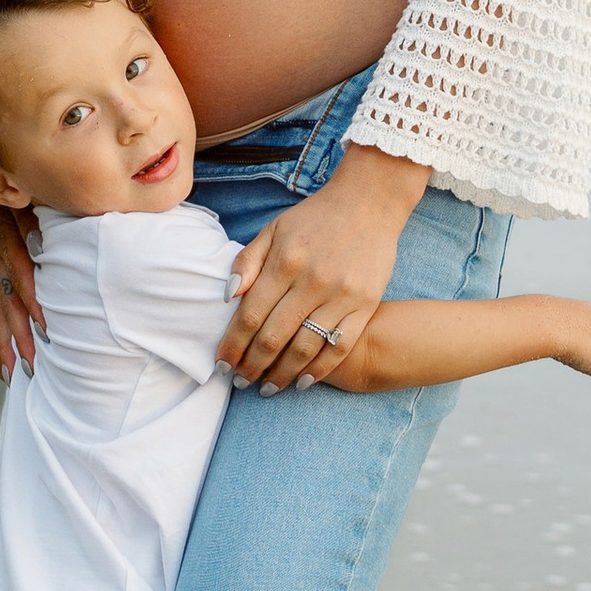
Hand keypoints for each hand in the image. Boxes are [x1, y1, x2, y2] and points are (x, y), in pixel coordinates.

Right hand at [0, 203, 45, 382]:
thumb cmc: (11, 199)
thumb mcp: (23, 203)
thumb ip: (35, 222)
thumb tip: (46, 242)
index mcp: (8, 246)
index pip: (21, 278)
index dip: (32, 301)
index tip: (46, 325)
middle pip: (10, 305)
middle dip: (22, 336)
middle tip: (36, 363)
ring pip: (1, 315)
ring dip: (10, 345)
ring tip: (20, 374)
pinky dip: (1, 340)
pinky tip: (7, 366)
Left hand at [218, 146, 428, 390]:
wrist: (369, 202)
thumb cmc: (315, 217)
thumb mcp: (274, 228)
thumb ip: (247, 261)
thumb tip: (227, 296)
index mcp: (285, 262)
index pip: (251, 315)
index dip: (233, 344)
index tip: (221, 364)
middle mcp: (312, 281)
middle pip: (275, 337)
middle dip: (252, 365)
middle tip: (239, 382)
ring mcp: (342, 295)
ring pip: (306, 348)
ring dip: (282, 374)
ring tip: (266, 387)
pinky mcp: (366, 304)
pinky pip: (340, 347)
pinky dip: (319, 370)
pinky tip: (302, 381)